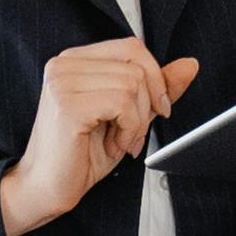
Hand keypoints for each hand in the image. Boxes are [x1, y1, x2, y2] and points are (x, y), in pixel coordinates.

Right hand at [1, 37, 198, 235]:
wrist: (46, 188)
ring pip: (132, 84)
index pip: (132, 46)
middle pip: (136, 65)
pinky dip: (128, 129)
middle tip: (133, 133)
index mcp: (75, 60)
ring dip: (136, 121)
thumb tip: (189, 65)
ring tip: (119, 141)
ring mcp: (62, 81)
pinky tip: (113, 145)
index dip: (155, 77)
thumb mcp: (129, 116)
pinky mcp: (67, 104)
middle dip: (147, 104)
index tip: (157, 109)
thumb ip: (156, 88)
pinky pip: (122, 103)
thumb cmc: (81, 154)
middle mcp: (64, 64)